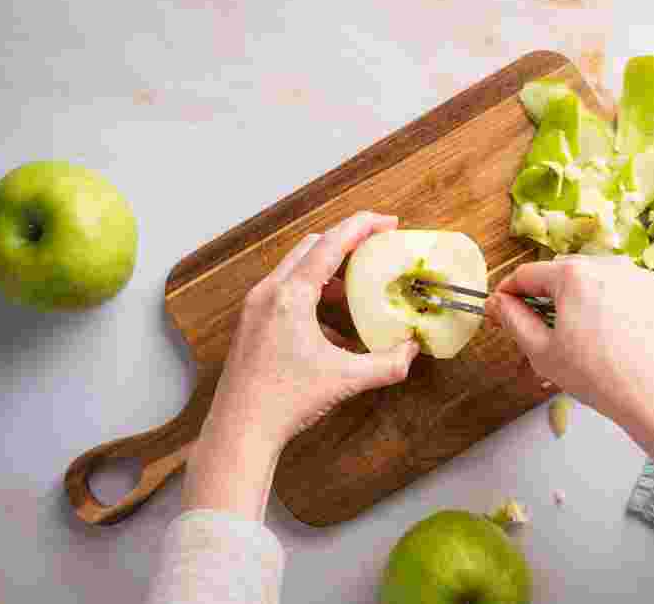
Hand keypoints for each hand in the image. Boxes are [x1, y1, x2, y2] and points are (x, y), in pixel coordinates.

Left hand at [184, 211, 419, 518]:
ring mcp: (256, 307)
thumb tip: (413, 351)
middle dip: (346, 242)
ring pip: (297, 269)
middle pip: (311, 247)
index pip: (331, 244)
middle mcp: (269, 293)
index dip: (362, 227)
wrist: (240, 431)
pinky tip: (333, 325)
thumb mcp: (345, 380)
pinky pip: (287, 294)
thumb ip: (386, 364)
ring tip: (358, 286)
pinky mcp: (252, 324)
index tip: (387, 222)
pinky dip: (313, 296)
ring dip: (329, 271)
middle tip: (375, 247)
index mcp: (290, 296)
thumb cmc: (283, 402)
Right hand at [487, 255, 653, 487]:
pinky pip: (635, 293)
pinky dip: (624, 308)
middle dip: (551, 296)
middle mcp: (611, 264)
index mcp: (574, 275)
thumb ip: (514, 320)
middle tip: (547, 328)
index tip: (504, 307)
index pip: (529, 274)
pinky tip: (624, 338)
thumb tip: (499, 302)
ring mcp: (644, 276)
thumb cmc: (599, 378)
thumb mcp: (543, 353)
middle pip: (567, 273)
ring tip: (591, 338)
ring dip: (589, 300)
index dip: (510, 291)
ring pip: (603, 281)